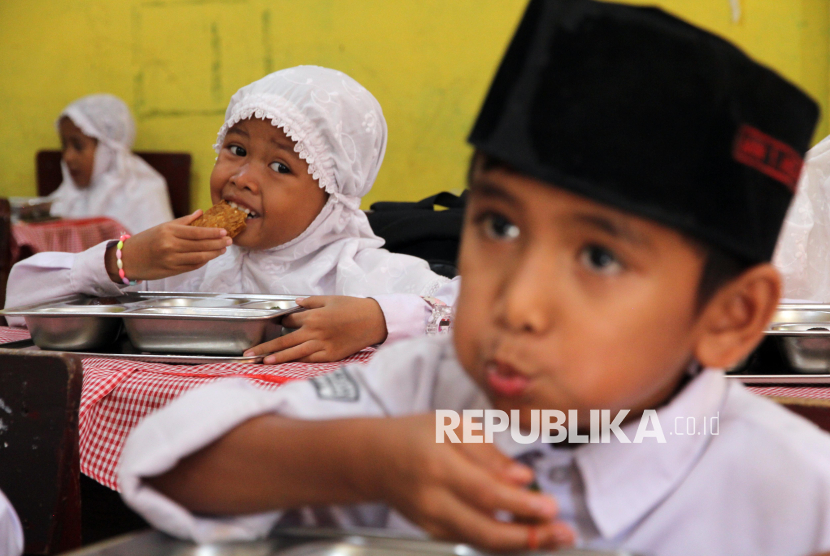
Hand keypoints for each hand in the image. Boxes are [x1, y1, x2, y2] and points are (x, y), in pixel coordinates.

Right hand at [105, 210, 232, 281]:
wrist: (128, 259)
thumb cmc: (147, 239)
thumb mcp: (163, 226)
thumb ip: (184, 221)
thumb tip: (201, 213)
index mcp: (169, 231)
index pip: (196, 232)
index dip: (212, 233)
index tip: (224, 231)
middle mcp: (170, 246)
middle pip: (200, 245)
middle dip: (218, 243)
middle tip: (229, 241)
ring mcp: (171, 260)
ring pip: (199, 257)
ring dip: (213, 254)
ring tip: (223, 249)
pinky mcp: (172, 271)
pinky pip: (192, 266)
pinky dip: (203, 261)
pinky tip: (210, 257)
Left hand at [244, 296, 387, 362]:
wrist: (373, 320)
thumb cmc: (353, 307)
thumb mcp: (330, 299)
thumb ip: (311, 302)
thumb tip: (296, 304)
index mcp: (313, 315)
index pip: (289, 319)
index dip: (280, 321)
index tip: (270, 325)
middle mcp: (314, 331)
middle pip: (284, 340)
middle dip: (265, 347)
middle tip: (248, 353)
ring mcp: (322, 345)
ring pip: (294, 352)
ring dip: (276, 357)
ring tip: (262, 361)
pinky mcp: (330, 355)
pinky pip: (310, 359)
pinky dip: (297, 361)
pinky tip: (286, 363)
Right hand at [357, 415, 574, 550]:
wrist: (375, 460)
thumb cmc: (416, 435)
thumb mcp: (452, 426)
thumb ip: (489, 453)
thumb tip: (522, 477)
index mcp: (439, 465)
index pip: (485, 493)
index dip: (521, 505)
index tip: (551, 506)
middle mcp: (434, 500)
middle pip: (485, 530)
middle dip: (529, 537)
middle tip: (563, 533)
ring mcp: (433, 522)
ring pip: (482, 543)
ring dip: (522, 544)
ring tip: (555, 538)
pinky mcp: (435, 533)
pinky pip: (474, 541)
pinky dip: (504, 542)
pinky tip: (528, 535)